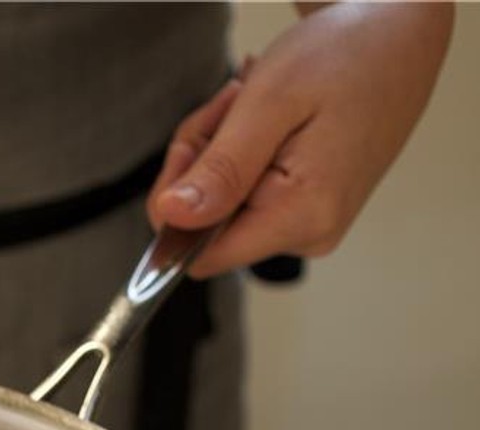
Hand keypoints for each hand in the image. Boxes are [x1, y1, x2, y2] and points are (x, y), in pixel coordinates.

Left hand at [148, 2, 452, 278]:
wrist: (393, 38)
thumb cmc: (345, 57)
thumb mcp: (269, 103)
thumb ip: (221, 169)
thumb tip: (172, 219)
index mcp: (302, 217)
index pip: (200, 255)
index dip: (178, 208)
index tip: (196, 148)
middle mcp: (307, 233)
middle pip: (204, 226)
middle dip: (200, 163)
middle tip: (232, 105)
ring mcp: (305, 223)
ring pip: (216, 205)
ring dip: (216, 149)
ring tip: (250, 102)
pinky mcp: (302, 208)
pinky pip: (237, 192)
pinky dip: (233, 151)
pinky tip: (259, 118)